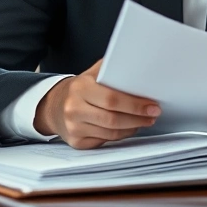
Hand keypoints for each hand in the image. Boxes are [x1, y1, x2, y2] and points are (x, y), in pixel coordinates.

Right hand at [34, 60, 160, 148]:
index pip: (112, 99)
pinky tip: (129, 128)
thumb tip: (138, 64)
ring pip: (111, 133)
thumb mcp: (91, 73)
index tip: (152, 106)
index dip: (135, 104)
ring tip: (144, 121)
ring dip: (132, 128)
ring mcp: (74, 128)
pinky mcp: (77, 142)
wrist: (53, 106)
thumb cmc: (79, 88)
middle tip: (153, 115)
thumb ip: (111, 69)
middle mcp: (74, 109)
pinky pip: (105, 141)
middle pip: (113, 119)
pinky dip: (121, 136)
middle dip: (138, 118)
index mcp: (80, 88)